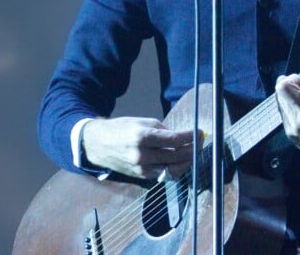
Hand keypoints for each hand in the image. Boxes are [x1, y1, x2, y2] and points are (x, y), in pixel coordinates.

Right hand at [82, 116, 196, 179]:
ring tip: (193, 151)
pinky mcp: (141, 177)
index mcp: (143, 137)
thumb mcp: (143, 122)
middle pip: (176, 156)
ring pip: (172, 169)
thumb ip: (163, 130)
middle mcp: (143, 155)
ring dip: (187, 161)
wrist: (98, 144)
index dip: (191, 136)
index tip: (200, 132)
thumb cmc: (122, 128)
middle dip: (192, 149)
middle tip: (200, 141)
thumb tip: (181, 136)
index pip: (174, 139)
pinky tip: (181, 160)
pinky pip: (163, 174)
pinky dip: (175, 168)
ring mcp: (141, 169)